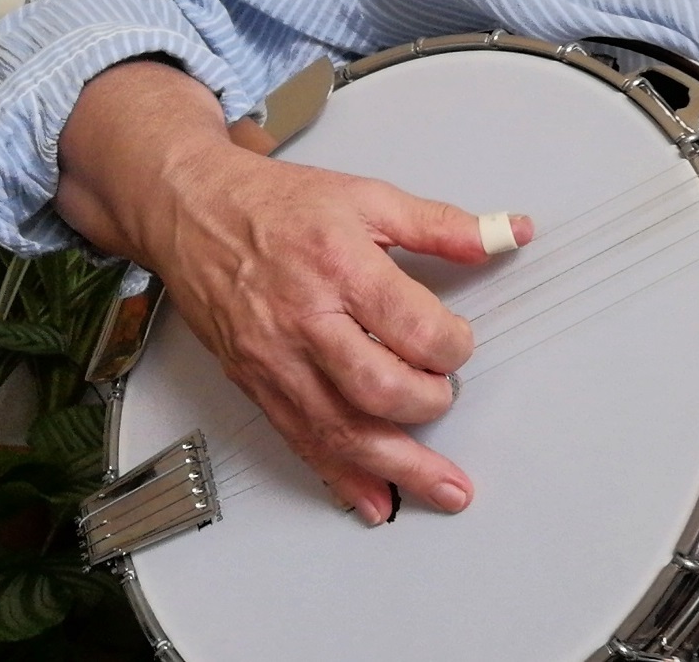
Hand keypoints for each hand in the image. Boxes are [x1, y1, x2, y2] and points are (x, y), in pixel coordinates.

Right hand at [58, 60, 531, 525]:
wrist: (191, 211)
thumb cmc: (276, 206)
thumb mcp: (368, 198)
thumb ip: (442, 225)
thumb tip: (507, 235)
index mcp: (338, 266)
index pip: (410, 326)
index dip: (451, 344)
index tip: (458, 342)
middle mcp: (304, 320)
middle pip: (375, 388)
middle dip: (427, 404)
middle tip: (445, 396)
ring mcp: (276, 359)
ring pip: (339, 430)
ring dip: (398, 469)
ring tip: (444, 490)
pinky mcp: (256, 385)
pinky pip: (302, 442)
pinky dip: (341, 479)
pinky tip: (375, 500)